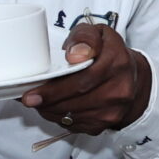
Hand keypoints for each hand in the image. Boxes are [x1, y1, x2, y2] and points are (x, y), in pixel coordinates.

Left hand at [23, 23, 152, 135]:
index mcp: (118, 62)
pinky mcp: (106, 124)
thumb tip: (74, 56)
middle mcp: (120, 89)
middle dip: (48, 101)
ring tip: (37, 101)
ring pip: (75, 115)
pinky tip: (51, 108)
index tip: (34, 92)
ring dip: (51, 110)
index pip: (84, 79)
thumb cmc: (107, 52)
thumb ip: (84, 37)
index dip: (56, 88)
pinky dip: (59, 117)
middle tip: (28, 99)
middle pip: (77, 100)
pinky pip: (77, 125)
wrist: (130, 76)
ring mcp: (114, 110)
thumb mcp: (97, 33)